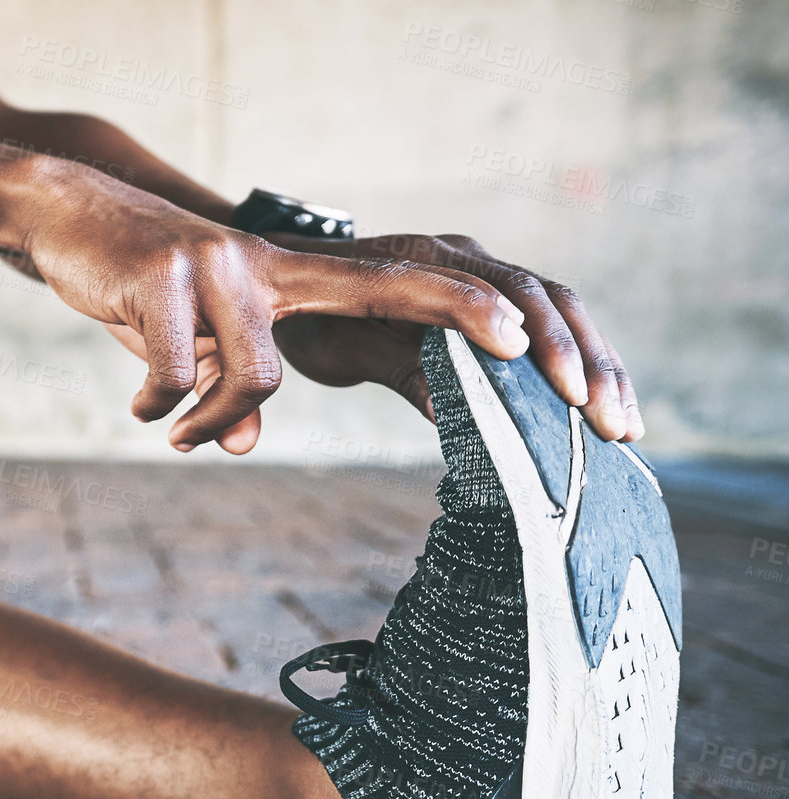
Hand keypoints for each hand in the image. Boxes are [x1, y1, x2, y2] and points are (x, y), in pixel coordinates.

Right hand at [20, 171, 529, 453]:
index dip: (459, 310)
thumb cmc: (137, 285)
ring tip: (172, 429)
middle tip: (502, 354)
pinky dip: (155, 400)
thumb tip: (240, 444)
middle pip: (350, 314)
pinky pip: (174, 375)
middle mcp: (266, 266)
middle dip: (438, 323)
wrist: (64, 215)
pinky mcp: (165, 276)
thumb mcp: (190, 344)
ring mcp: (219, 266)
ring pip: (247, 376)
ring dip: (201, 416)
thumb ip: (223, 388)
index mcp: (288, 279)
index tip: (521, 341)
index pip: (390, 286)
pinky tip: (139, 403)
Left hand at [269, 232, 639, 442]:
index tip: (556, 387)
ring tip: (623, 424)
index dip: (536, 341)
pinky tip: (608, 406)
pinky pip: (551, 322)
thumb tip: (455, 413)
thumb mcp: (342, 350)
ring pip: (561, 309)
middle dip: (584, 362)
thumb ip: (398, 371)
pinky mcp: (495, 294)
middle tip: (607, 422)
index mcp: (422, 260)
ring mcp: (485, 270)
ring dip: (598, 365)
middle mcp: (464, 256)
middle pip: (545, 298)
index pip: (496, 291)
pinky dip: (585, 361)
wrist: (292, 278)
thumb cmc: (309, 317)